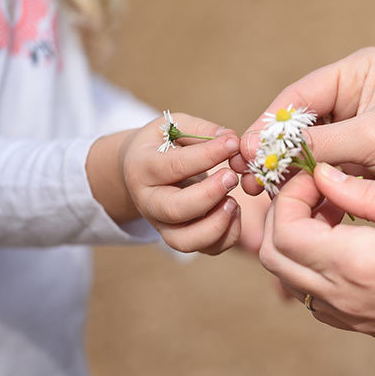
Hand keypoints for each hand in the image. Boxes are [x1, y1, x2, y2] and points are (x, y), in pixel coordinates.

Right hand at [119, 113, 241, 254]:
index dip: (207, 155)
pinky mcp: (182, 238)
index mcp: (143, 168)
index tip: (233, 143)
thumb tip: (231, 139)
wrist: (139, 171)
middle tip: (232, 177)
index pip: (174, 166)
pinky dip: (227, 236)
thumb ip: (201, 130)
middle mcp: (149, 202)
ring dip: (217, 224)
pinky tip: (235, 212)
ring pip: (186, 240)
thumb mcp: (173, 126)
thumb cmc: (162, 144)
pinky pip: (207, 249)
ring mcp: (163, 225)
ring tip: (234, 202)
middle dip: (208, 195)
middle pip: (175, 209)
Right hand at [231, 47, 374, 208]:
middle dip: (278, 155)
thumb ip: (319, 143)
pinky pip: (333, 177)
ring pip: (314, 156)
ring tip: (275, 202)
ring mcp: (366, 133)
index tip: (246, 155)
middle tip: (255, 185)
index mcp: (360, 72)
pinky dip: (318, 193)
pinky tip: (306, 212)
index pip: (297, 97)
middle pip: (301, 126)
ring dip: (295, 178)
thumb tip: (265, 154)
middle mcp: (360, 97)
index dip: (269, 127)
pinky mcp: (374, 166)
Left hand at [258, 162, 374, 375]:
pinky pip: (319, 299)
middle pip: (275, 258)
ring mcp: (355, 318)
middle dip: (284, 217)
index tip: (319, 174)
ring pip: (293, 281)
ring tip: (338, 214)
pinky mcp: (370, 327)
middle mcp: (345, 297)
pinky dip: (318, 268)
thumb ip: (369, 191)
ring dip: (300, 243)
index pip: (284, 230)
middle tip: (319, 191)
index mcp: (356, 262)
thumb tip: (326, 175)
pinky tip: (354, 244)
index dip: (290, 195)